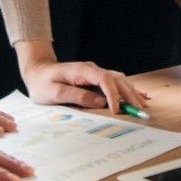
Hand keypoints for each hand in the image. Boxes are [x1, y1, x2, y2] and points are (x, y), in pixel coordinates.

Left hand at [23, 58, 149, 115]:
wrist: (37, 70)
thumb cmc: (42, 83)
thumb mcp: (54, 93)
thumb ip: (77, 96)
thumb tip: (100, 102)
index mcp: (83, 70)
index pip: (105, 80)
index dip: (113, 95)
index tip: (116, 111)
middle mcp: (93, 69)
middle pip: (117, 79)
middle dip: (130, 94)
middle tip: (140, 110)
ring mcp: (95, 73)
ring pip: (119, 80)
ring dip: (131, 92)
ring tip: (143, 104)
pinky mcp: (95, 79)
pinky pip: (115, 82)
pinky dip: (128, 89)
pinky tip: (138, 94)